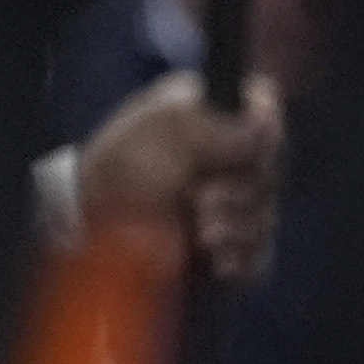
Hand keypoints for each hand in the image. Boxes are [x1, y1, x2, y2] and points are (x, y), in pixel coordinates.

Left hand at [76, 71, 284, 282]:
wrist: (92, 236)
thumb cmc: (119, 172)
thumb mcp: (158, 135)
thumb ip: (213, 125)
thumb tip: (264, 124)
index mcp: (206, 110)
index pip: (263, 102)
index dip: (264, 125)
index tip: (246, 150)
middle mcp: (224, 151)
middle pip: (270, 165)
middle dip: (237, 190)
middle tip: (198, 201)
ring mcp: (230, 202)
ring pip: (266, 214)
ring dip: (234, 227)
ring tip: (199, 234)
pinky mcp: (231, 246)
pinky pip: (259, 254)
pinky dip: (239, 258)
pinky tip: (213, 260)